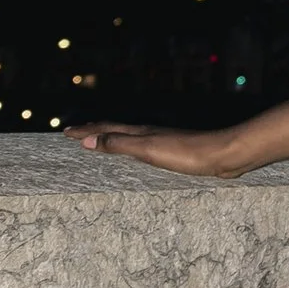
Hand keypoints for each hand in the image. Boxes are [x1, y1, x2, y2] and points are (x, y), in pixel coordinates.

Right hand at [66, 124, 246, 176]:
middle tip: (75, 134)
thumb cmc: (187, 153)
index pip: (105, 129)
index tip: (66, 132)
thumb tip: (89, 141)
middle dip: (94, 132)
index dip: (85, 131)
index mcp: (140, 133)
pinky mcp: (174, 152)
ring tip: (99, 144)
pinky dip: (129, 150)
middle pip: (115, 130)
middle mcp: (149, 133)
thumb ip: (120, 144)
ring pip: (128, 138)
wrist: (223, 155)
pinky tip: (136, 158)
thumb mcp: (148, 150)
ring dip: (110, 140)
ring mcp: (162, 142)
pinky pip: (142, 149)